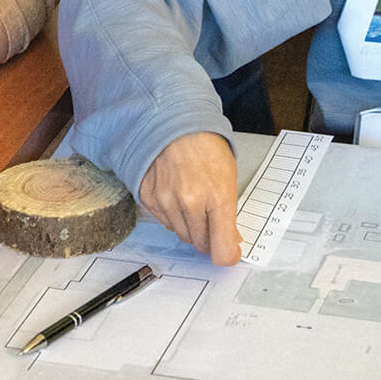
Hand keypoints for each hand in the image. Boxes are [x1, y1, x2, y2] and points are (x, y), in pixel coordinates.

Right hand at [138, 132, 240, 265]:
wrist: (174, 123)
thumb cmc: (205, 146)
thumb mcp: (228, 177)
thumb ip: (229, 212)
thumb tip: (230, 239)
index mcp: (218, 197)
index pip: (222, 251)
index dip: (228, 256)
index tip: (231, 253)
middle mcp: (191, 203)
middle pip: (201, 245)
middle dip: (209, 237)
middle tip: (211, 220)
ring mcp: (167, 201)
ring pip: (182, 235)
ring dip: (190, 226)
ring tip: (193, 200)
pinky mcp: (149, 198)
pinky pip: (164, 222)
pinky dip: (172, 215)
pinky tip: (177, 195)